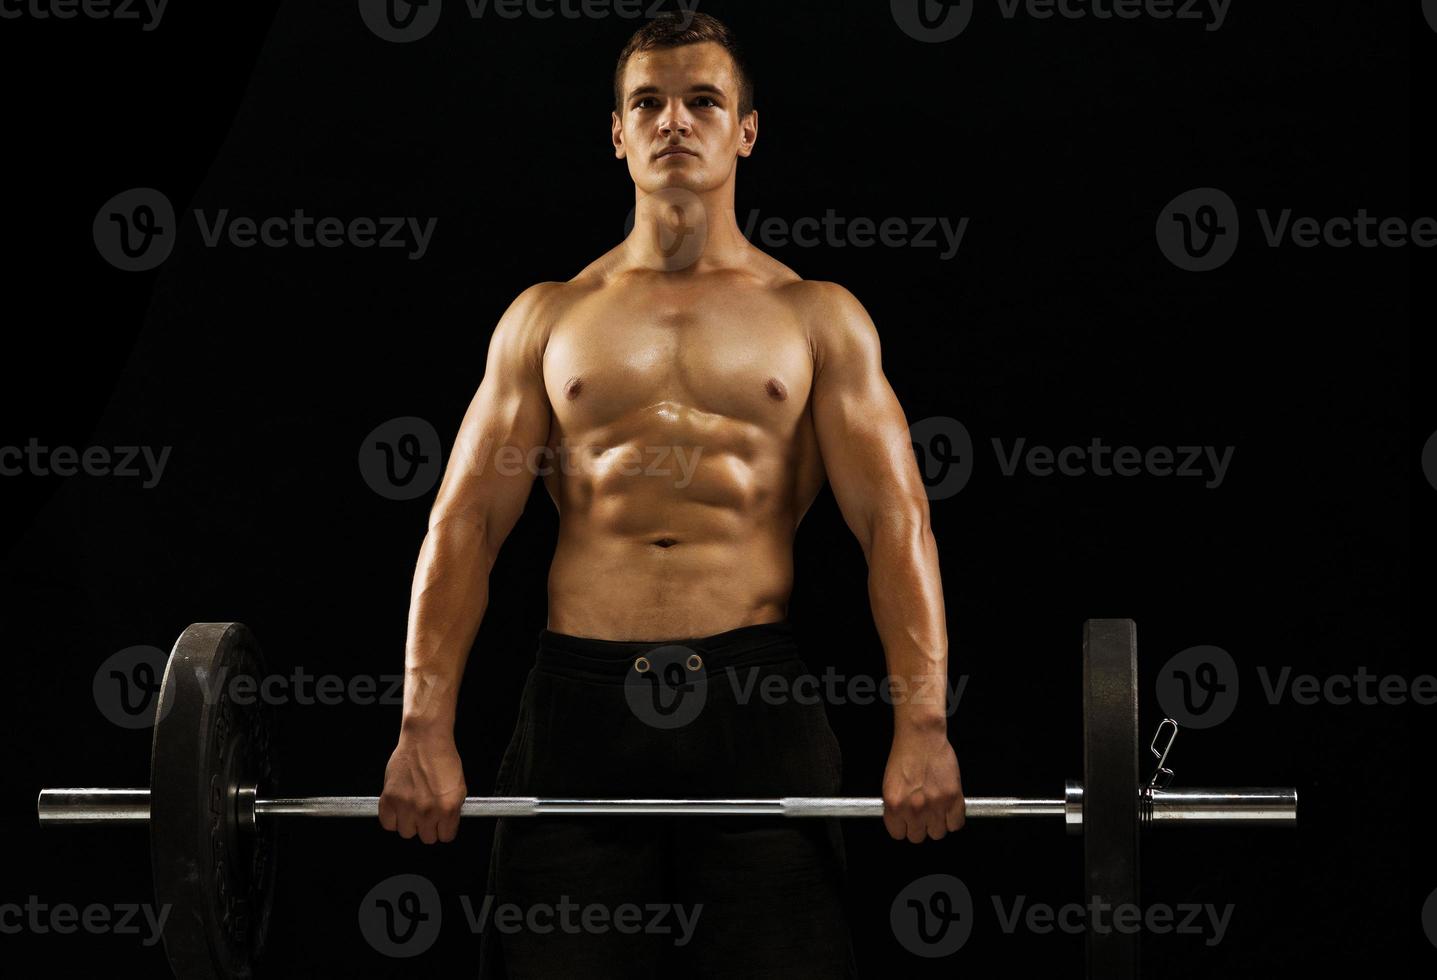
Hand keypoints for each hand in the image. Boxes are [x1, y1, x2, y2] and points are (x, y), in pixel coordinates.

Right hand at [378, 726, 466, 843]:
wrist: (425, 739)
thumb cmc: (443, 758)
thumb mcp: (459, 787)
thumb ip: (452, 811)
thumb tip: (446, 825)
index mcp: (447, 808)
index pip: (445, 837)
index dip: (444, 829)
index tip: (441, 824)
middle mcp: (427, 810)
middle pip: (426, 838)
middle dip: (428, 827)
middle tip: (427, 812)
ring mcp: (406, 806)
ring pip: (406, 833)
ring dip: (410, 823)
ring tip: (413, 808)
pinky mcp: (389, 798)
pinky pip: (387, 823)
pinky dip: (392, 818)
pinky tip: (399, 808)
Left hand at [881, 726, 963, 842]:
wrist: (921, 736)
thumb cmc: (905, 754)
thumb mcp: (890, 784)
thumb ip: (896, 806)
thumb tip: (902, 822)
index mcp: (894, 805)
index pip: (899, 834)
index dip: (905, 827)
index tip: (908, 821)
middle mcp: (913, 808)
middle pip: (919, 836)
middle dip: (921, 825)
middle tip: (923, 812)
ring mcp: (935, 805)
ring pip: (938, 833)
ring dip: (938, 823)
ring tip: (936, 807)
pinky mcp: (953, 798)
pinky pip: (956, 824)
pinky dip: (954, 818)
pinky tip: (949, 807)